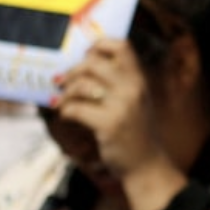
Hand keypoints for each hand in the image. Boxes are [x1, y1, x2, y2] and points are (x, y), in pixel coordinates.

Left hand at [46, 39, 166, 187]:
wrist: (146, 164)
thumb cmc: (135, 131)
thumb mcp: (134, 101)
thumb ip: (117, 83)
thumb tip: (77, 68)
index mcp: (139, 79)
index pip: (121, 46)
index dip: (98, 45)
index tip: (86, 57)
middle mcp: (133, 89)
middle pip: (92, 62)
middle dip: (71, 72)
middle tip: (63, 82)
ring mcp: (122, 106)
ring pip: (81, 85)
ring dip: (65, 93)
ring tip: (62, 102)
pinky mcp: (109, 125)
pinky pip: (74, 109)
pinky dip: (64, 111)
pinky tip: (66, 116)